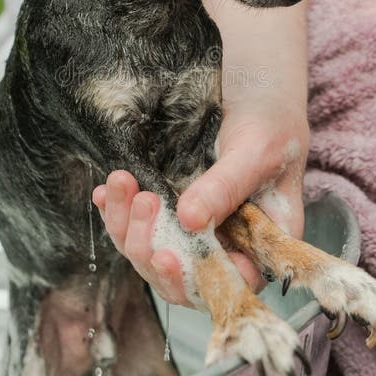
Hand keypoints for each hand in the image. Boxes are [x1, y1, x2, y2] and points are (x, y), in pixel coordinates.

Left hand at [92, 93, 308, 306]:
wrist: (254, 93)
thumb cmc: (271, 123)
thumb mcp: (255, 151)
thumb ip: (226, 187)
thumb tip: (189, 221)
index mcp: (263, 242)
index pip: (232, 283)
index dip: (198, 281)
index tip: (168, 255)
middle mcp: (229, 245)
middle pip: (183, 276)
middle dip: (153, 249)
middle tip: (146, 202)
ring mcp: (196, 230)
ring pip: (153, 252)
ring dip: (128, 225)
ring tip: (121, 183)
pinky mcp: (170, 212)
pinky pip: (136, 226)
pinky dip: (115, 212)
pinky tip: (104, 191)